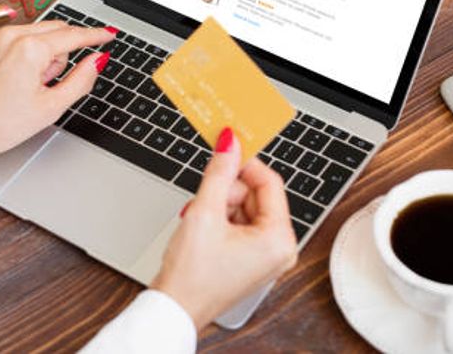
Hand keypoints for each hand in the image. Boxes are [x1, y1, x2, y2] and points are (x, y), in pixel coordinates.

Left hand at [0, 20, 114, 158]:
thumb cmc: (1, 125)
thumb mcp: (52, 106)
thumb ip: (81, 79)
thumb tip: (98, 60)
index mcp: (30, 49)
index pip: (73, 36)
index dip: (95, 36)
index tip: (108, 34)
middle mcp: (9, 35)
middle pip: (54, 31)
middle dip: (60, 53)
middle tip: (49, 82)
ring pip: (32, 33)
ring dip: (38, 53)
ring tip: (25, 84)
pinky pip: (10, 37)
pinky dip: (17, 52)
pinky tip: (9, 77)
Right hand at [151, 129, 297, 329]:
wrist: (173, 309)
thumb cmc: (191, 275)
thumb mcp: (205, 212)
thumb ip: (220, 172)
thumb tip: (230, 143)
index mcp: (279, 239)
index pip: (269, 183)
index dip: (245, 164)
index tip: (226, 150)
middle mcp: (279, 249)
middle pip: (256, 196)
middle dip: (226, 193)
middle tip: (204, 201)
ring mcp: (265, 257)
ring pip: (245, 208)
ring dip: (219, 207)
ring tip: (199, 221)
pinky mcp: (251, 260)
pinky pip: (240, 225)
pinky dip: (219, 221)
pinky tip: (202, 231)